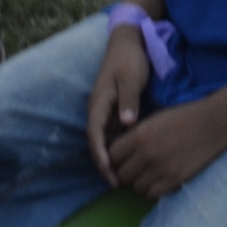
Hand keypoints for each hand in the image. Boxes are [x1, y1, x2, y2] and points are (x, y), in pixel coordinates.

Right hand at [86, 25, 151, 185]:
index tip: (109, 171)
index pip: (94, 135)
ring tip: (124, 177)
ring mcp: (106, 110)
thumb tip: (126, 124)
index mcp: (98, 103)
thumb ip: (129, 100)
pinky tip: (130, 158)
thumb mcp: (131, 78)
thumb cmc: (130, 59)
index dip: (100, 155)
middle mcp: (98, 110)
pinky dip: (118, 147)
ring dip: (111, 158)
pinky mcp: (115, 109)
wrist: (129, 42)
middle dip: (104, 164)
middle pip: (97, 142)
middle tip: (117, 184)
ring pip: (105, 140)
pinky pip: (113, 133)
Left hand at [105, 98, 226, 199]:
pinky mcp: (174, 180)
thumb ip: (136, 135)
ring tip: (151, 174)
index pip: (111, 156)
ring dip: (141, 182)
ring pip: (135, 187)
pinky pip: (151, 194)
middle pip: (122, 174)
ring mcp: (160, 169)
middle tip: (137, 168)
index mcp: (139, 135)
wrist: (214, 122)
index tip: (124, 158)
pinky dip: (153, 190)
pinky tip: (160, 181)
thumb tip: (120, 151)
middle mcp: (146, 153)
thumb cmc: (185, 116)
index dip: (116, 158)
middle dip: (127, 172)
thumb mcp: (155, 119)